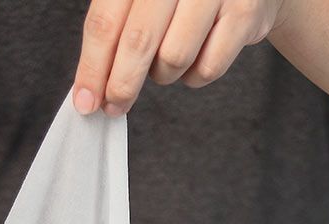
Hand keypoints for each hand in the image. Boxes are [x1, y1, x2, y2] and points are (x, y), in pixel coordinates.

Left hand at [72, 0, 290, 116]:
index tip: (85, 100)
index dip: (92, 65)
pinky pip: (208, 67)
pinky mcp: (244, 12)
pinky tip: (196, 56)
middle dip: (122, 84)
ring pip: (174, 58)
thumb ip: (116, 27)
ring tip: (166, 61)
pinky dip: (195, 75)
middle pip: (138, 41)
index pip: (105, 20)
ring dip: (163, 74)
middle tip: (115, 105)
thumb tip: (90, 86)